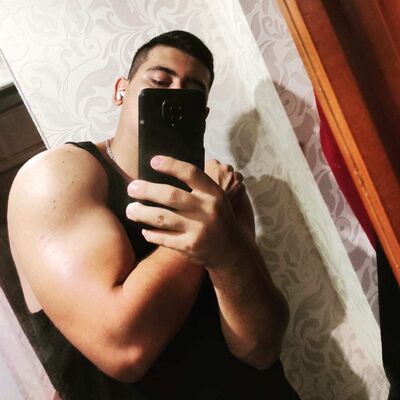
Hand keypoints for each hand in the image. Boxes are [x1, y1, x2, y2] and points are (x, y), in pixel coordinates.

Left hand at [126, 156, 243, 267]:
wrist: (232, 250)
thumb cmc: (218, 218)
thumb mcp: (216, 199)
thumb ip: (198, 186)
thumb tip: (167, 168)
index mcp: (213, 193)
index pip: (191, 173)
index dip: (171, 165)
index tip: (153, 161)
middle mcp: (206, 210)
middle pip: (171, 195)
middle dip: (147, 190)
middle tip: (132, 188)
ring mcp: (198, 229)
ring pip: (162, 218)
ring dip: (142, 213)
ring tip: (130, 210)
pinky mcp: (190, 247)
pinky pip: (163, 238)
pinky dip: (151, 233)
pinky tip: (145, 230)